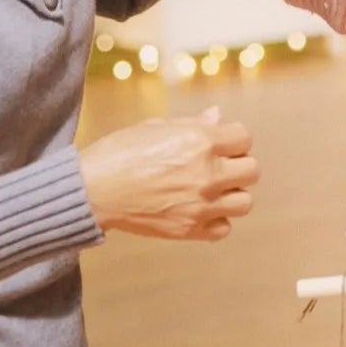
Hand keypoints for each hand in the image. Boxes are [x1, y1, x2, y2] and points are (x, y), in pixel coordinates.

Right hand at [78, 108, 258, 241]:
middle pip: (252, 170)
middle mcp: (208, 173)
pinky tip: (200, 210)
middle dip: (237, 165)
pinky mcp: (190, 229)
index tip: (219, 143)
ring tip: (211, 190)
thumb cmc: (120, 152)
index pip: (244, 138)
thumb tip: (217, 117)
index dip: (232, 139)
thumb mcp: (156, 127)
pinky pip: (224, 228)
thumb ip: (193, 124)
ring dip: (232, 194)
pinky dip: (216, 220)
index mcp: (201, 141)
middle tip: (217, 166)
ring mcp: (201, 205)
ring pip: (244, 202)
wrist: (92, 190)